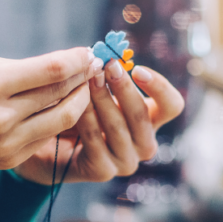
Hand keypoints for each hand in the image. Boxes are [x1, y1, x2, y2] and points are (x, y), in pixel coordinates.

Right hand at [0, 48, 102, 171]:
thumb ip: (17, 70)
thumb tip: (60, 67)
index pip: (52, 70)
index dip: (77, 59)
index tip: (87, 51)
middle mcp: (0, 115)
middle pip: (61, 93)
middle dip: (83, 77)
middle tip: (94, 66)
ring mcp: (6, 142)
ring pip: (61, 119)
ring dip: (80, 101)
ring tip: (84, 87)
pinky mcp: (9, 159)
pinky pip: (46, 137)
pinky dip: (60, 121)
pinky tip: (65, 108)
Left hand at [12, 60, 184, 184]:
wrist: (50, 143)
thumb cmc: (79, 108)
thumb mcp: (98, 89)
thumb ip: (107, 74)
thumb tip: (101, 51)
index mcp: (151, 121)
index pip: (172, 106)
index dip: (160, 87)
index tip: (137, 69)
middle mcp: (144, 144)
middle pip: (142, 115)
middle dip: (123, 87)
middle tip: (107, 66)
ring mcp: (126, 161)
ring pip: (118, 127)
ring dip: (102, 100)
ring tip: (88, 79)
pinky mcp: (103, 171)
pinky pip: (95, 140)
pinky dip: (86, 118)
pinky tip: (74, 103)